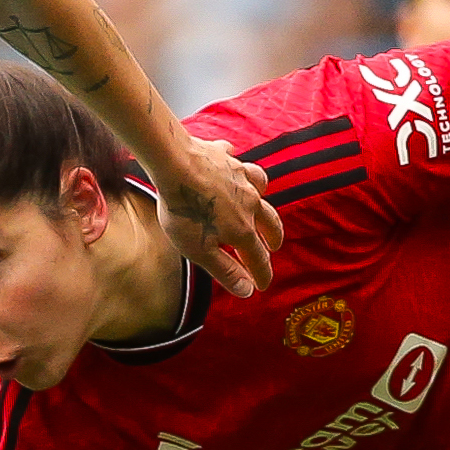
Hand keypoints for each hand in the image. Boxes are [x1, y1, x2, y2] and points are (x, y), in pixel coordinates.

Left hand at [153, 136, 283, 297]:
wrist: (175, 164)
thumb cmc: (184, 210)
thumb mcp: (200, 250)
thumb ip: (225, 270)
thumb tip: (248, 291)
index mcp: (242, 230)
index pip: (258, 258)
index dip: (261, 275)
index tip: (261, 286)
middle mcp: (249, 204)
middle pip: (270, 224)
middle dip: (273, 238)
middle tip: (274, 247)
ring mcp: (240, 178)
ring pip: (261, 190)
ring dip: (264, 202)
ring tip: (262, 207)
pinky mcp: (227, 158)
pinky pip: (239, 163)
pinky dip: (240, 169)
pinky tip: (234, 168)